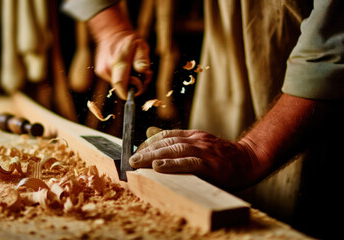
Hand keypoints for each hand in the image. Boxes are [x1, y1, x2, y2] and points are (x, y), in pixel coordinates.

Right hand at [94, 31, 151, 98]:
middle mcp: (107, 68)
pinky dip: (122, 78)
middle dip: (133, 85)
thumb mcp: (140, 45)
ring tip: (133, 69)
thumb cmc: (129, 41)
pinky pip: (114, 80)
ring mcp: (102, 71)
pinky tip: (125, 68)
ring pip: (118, 85)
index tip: (138, 88)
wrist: (111, 34)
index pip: (120, 83)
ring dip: (128, 81)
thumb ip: (142, 58)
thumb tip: (143, 70)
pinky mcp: (100, 72)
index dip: (129, 92)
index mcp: (119, 61)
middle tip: (142, 75)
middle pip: (121, 87)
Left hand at [129, 129, 259, 188]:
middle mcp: (197, 140)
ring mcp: (205, 151)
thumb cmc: (220, 156)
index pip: (167, 135)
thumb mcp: (198, 144)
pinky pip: (189, 163)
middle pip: (167, 143)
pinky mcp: (211, 165)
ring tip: (138, 163)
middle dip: (147, 151)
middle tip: (131, 159)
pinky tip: (158, 167)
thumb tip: (148, 133)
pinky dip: (172, 164)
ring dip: (154, 156)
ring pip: (175, 150)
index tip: (136, 150)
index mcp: (193, 135)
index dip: (149, 142)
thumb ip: (176, 140)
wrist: (248, 160)